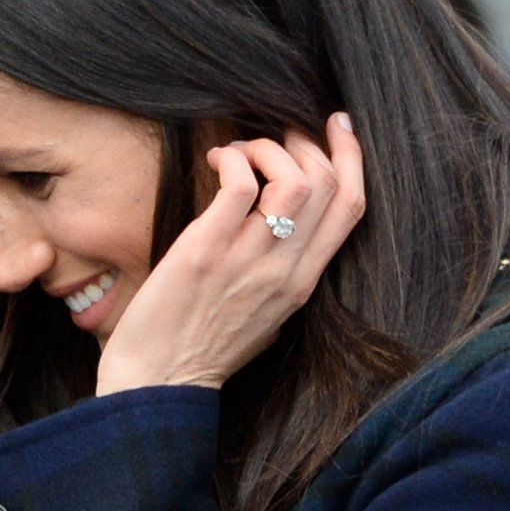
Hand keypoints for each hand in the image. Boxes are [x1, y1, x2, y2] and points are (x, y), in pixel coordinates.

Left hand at [95, 115, 366, 396]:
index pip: (352, 208)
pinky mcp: (205, 252)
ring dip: (268, 148)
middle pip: (328, 184)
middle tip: (274, 136)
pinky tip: (218, 162)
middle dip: (306, 143)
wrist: (156, 384)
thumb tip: (284, 226)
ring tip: (241, 151)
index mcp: (303, 284)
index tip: (338, 126)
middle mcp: (284, 271)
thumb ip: (283, 274)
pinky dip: (235, 160)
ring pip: (293, 179)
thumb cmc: (200, 350)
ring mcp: (247, 261)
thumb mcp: (265, 316)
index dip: (353, 157)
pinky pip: (239, 186)